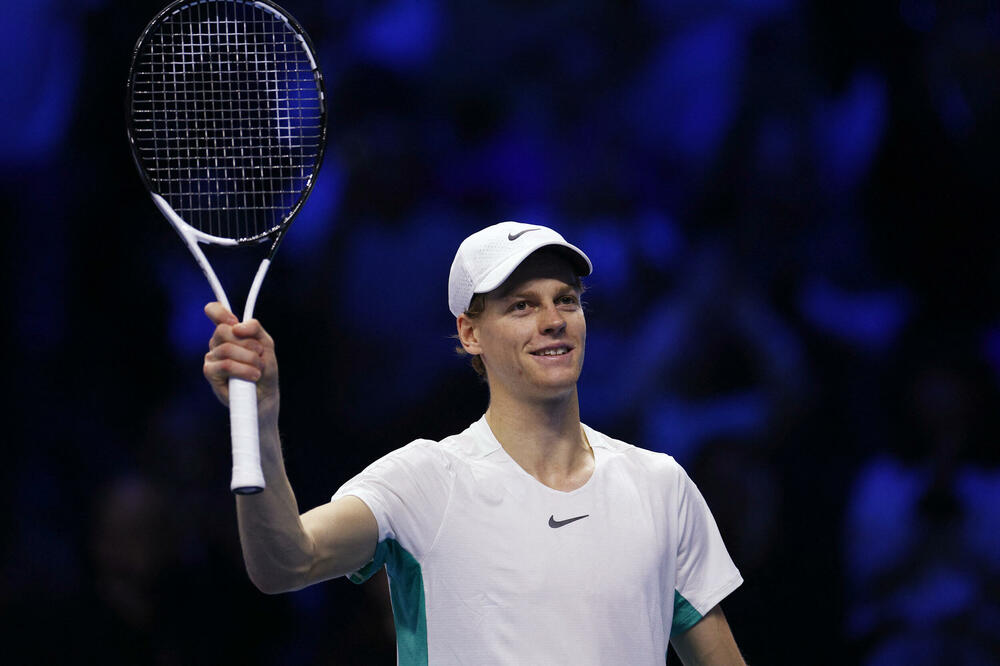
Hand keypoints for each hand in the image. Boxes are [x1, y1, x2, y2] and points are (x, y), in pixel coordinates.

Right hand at [203, 302, 279, 423]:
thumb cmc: (264, 369)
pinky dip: (243, 370)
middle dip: (248, 343)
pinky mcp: (210, 372)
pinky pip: (225, 365)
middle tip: (259, 355)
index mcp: (230, 332)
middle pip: (224, 330)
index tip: (233, 320)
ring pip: (227, 349)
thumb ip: (255, 330)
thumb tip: (237, 326)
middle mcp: (217, 343)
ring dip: (250, 359)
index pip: (215, 312)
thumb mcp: (266, 345)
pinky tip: (253, 376)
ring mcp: (211, 357)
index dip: (219, 312)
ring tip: (258, 370)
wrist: (264, 395)